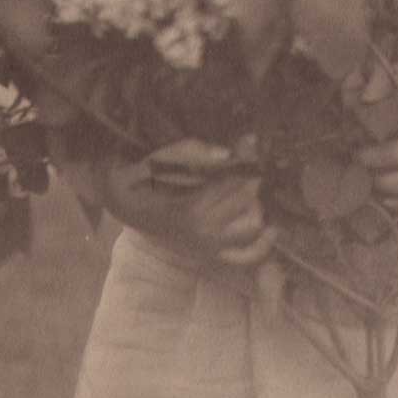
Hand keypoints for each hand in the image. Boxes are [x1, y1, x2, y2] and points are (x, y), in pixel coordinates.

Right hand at [97, 138, 276, 267]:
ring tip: (245, 190)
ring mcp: (209, 246)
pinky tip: (272, 228)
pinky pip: (247, 257)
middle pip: (247, 199)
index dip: (246, 158)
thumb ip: (191, 152)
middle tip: (246, 161)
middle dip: (250, 176)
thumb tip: (227, 153)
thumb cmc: (140, 178)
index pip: (233, 180)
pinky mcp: (212, 255)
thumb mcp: (158, 158)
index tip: (251, 141)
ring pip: (252, 225)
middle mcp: (203, 231)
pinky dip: (262, 245)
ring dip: (254, 204)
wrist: (124, 206)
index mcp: (190, 208)